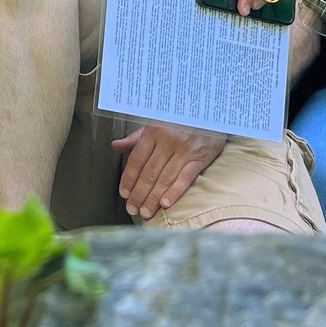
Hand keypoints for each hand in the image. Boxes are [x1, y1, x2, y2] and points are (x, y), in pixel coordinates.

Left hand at [112, 123, 227, 217]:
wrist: (209, 114)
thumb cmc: (180, 121)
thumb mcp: (156, 123)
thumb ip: (136, 138)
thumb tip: (116, 145)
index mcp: (154, 131)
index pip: (137, 159)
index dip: (129, 178)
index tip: (124, 193)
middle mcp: (168, 141)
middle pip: (149, 172)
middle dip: (139, 194)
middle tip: (132, 208)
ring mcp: (185, 150)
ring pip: (165, 178)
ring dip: (153, 198)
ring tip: (146, 212)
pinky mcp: (200, 158)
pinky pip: (185, 178)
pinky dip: (175, 192)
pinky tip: (165, 203)